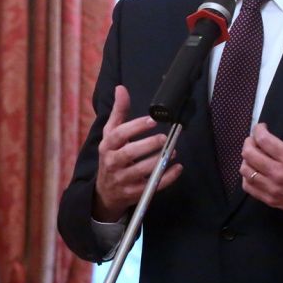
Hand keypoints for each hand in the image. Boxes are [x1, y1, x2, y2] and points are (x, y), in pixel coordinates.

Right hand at [93, 85, 181, 221]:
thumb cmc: (111, 156)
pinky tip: (177, 168)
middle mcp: (112, 162)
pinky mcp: (133, 194)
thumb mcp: (111, 134)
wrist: (105, 192)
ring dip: (159, 161)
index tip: (153, 120)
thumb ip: (118, 112)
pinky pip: (151, 186)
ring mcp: (122, 180)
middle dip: (148, 145)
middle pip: (130, 153)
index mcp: (106, 146)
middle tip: (164, 137)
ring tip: (173, 152)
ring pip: (141, 171)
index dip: (135, 127)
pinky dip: (166, 178)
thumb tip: (121, 89)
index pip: (119, 134)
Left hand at [239, 98, 282, 226]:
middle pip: (249, 154)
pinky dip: (247, 177)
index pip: (263, 140)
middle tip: (254, 139)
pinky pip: (248, 187)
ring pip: (245, 170)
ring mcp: (273, 189)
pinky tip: (255, 171)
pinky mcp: (270, 200)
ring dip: (246, 159)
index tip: (262, 127)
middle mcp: (279, 174)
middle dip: (248, 142)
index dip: (258, 129)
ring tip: (255, 154)